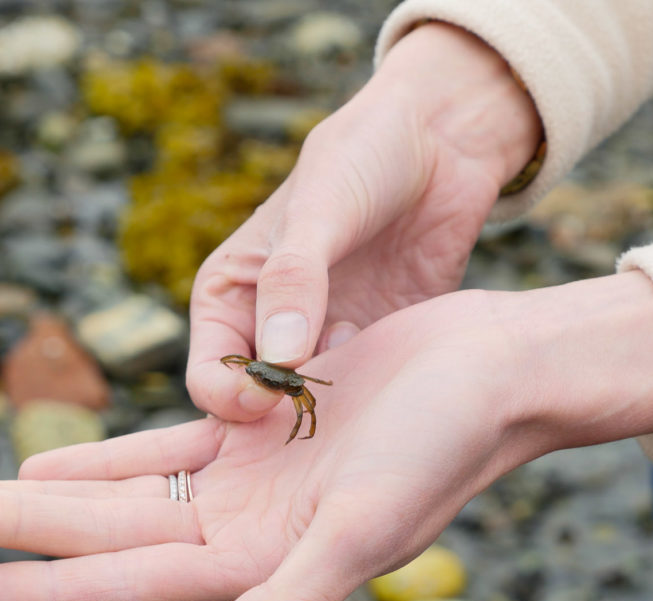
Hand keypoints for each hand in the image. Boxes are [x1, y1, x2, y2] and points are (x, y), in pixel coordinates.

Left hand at [0, 272, 652, 600]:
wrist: (494, 372)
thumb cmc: (445, 445)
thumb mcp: (365, 529)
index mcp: (262, 560)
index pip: (127, 581)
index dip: (42, 587)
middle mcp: (247, 527)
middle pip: (106, 532)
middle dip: (16, 525)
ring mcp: (252, 478)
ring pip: (127, 489)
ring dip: (52, 490)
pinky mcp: (264, 426)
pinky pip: (169, 444)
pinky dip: (115, 451)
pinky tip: (64, 453)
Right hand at [187, 22, 541, 420]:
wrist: (441, 139)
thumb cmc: (362, 157)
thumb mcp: (320, 210)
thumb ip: (295, 281)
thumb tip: (279, 361)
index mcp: (231, 297)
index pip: (211, 376)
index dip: (235, 397)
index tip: (277, 390)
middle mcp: (271, 328)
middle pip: (261, 404)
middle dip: (287, 410)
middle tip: (329, 392)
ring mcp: (327, 341)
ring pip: (315, 405)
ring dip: (336, 403)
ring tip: (368, 369)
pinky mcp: (379, 345)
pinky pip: (368, 392)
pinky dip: (377, 392)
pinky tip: (399, 362)